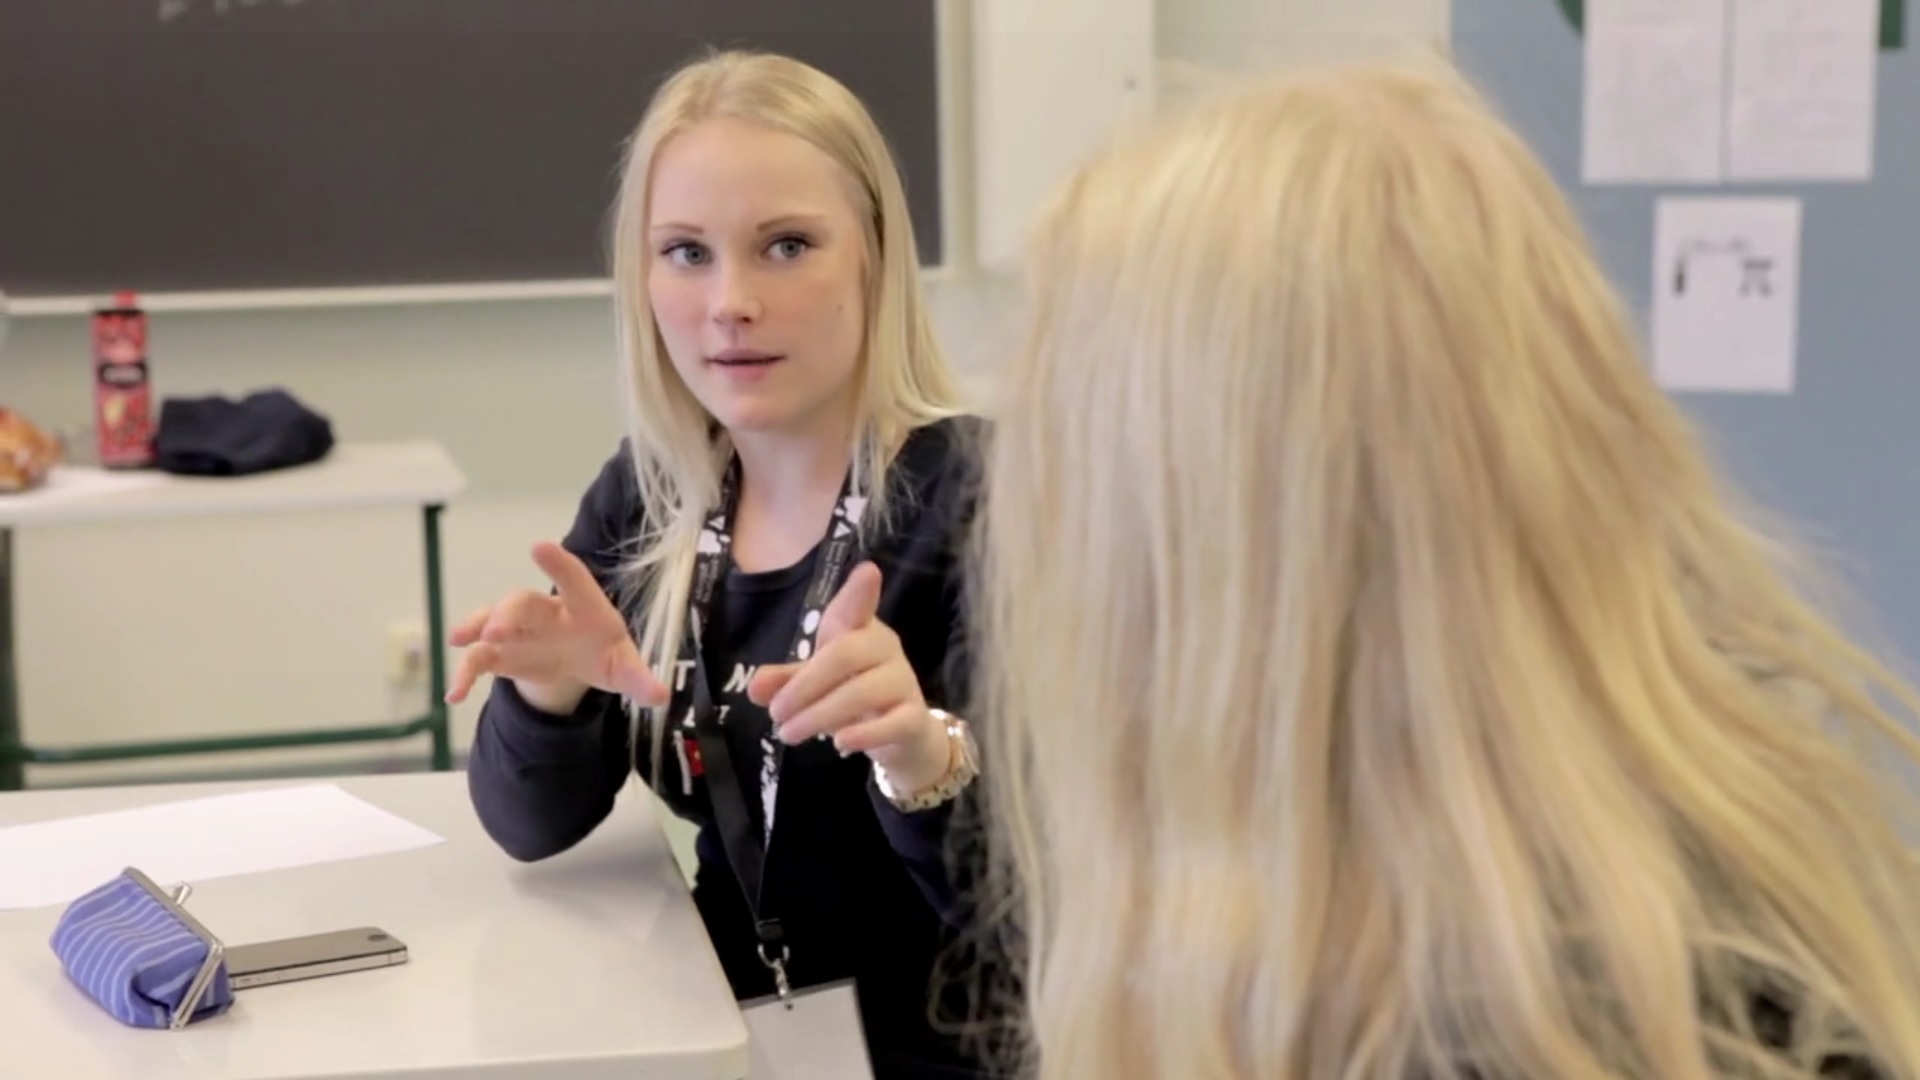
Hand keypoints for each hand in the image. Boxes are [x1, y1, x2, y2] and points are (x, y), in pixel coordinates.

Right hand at [445, 541, 668, 710]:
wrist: (575, 664)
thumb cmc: (603, 653)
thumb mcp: (624, 668)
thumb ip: (640, 680)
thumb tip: (660, 695)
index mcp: (583, 608)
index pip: (574, 580)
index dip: (558, 565)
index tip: (539, 547)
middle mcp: (546, 613)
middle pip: (523, 602)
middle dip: (507, 613)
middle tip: (496, 631)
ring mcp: (518, 631)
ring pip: (492, 620)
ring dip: (477, 628)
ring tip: (461, 642)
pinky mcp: (499, 654)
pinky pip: (477, 658)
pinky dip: (464, 673)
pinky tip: (454, 695)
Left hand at [747, 562, 949, 789]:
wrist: (901, 732)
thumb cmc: (853, 692)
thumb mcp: (815, 682)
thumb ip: (785, 681)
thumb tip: (753, 688)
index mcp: (859, 630)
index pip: (858, 606)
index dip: (861, 591)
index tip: (868, 571)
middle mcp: (885, 648)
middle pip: (846, 654)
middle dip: (805, 686)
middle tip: (776, 714)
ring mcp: (903, 681)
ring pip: (864, 692)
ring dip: (821, 715)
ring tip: (790, 734)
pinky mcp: (914, 717)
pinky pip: (893, 723)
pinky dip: (864, 734)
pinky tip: (839, 744)